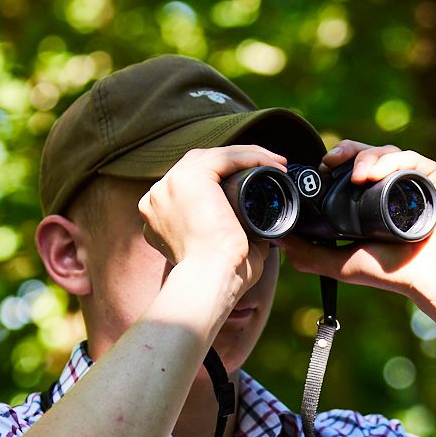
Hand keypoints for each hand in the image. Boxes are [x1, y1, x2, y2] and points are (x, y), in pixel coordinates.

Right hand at [138, 144, 286, 273]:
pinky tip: (272, 161)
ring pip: (214, 156)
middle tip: (270, 169)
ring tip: (277, 163)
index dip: (225, 177)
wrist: (210, 281)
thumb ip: (238, 240)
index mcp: (159, 215)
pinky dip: (251, 156)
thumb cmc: (220, 278)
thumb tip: (266, 235)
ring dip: (249, 155)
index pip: (192, 183)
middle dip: (237, 162)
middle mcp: (158, 197)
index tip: (256, 182)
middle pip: (201, 164)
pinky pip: (224, 156)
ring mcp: (170, 185)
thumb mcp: (223, 254)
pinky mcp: (189, 179)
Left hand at [278, 141, 435, 299]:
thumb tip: (280, 241)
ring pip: (387, 152)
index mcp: (376, 198)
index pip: (353, 168)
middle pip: (369, 153)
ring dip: (366, 156)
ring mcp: (416, 179)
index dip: (336, 162)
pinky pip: (409, 159)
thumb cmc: (396, 273)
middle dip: (347, 151)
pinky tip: (374, 174)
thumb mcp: (345, 264)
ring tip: (356, 175)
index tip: (321, 168)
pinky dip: (389, 161)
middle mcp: (396, 184)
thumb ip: (311, 255)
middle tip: (331, 160)